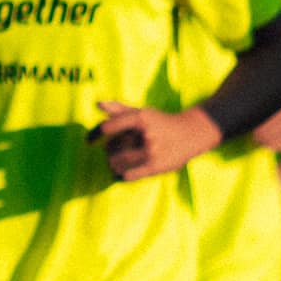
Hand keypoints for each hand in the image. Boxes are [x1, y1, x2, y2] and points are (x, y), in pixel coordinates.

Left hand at [91, 100, 221, 180]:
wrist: (191, 133)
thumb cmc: (160, 122)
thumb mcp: (142, 112)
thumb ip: (118, 108)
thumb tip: (97, 104)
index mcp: (140, 118)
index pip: (108, 126)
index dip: (94, 134)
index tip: (89, 141)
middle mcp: (145, 134)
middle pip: (111, 147)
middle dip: (108, 150)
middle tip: (111, 151)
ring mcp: (151, 151)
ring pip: (118, 162)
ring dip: (112, 163)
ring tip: (115, 162)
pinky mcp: (156, 167)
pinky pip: (128, 176)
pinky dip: (120, 175)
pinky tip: (120, 173)